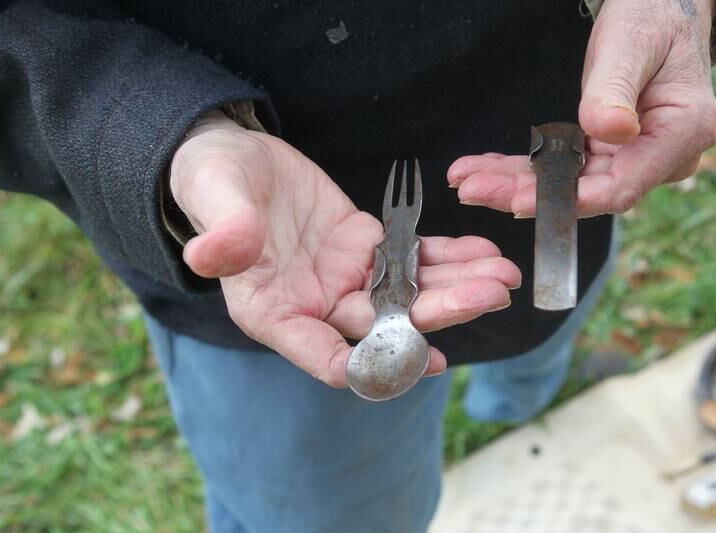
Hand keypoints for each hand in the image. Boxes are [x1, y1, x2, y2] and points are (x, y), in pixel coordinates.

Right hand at [169, 112, 520, 386]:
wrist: (234, 157)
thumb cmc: (212, 182)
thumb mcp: (214, 198)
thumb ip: (222, 231)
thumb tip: (210, 255)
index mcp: (272, 311)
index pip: (321, 353)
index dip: (366, 362)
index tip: (414, 360)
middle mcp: (315, 305)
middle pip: (383, 322)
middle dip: (438, 312)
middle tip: (489, 298)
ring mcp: (344, 278)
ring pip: (406, 292)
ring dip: (456, 286)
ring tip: (504, 277)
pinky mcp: (364, 247)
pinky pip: (411, 258)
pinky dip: (447, 256)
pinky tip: (483, 252)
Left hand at [447, 0, 715, 216]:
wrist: (663, 7)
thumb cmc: (652, 16)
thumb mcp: (631, 43)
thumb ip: (617, 88)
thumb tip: (609, 131)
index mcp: (683, 133)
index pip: (622, 185)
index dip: (569, 200)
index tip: (520, 202)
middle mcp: (662, 156)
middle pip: (588, 190)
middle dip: (525, 192)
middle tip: (471, 190)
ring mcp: (635, 157)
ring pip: (569, 183)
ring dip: (515, 183)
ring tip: (466, 182)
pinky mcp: (609, 151)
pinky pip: (564, 167)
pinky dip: (523, 169)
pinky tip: (483, 169)